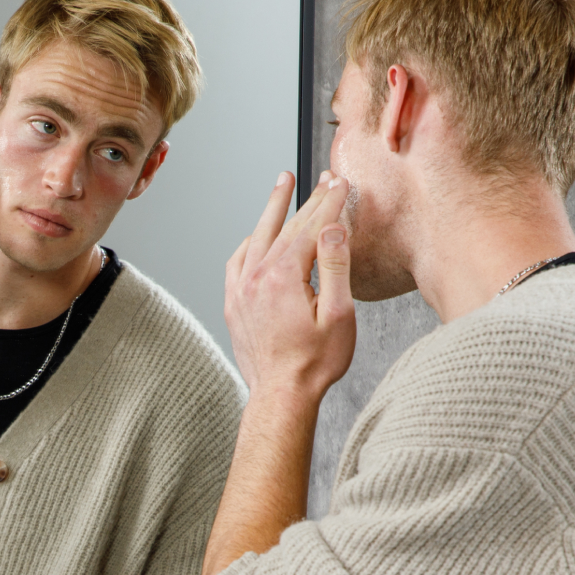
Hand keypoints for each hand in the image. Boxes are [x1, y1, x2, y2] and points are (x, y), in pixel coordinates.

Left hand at [225, 170, 355, 400]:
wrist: (280, 395)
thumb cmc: (314, 363)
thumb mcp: (338, 315)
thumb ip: (336, 267)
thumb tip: (332, 228)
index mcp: (283, 277)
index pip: (311, 227)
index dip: (329, 202)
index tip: (341, 183)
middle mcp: (256, 277)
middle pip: (286, 227)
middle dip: (308, 200)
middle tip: (323, 178)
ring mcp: (240, 290)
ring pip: (257, 237)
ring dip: (272, 208)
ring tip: (283, 182)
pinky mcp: (233, 304)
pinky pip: (237, 261)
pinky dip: (248, 242)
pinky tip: (255, 234)